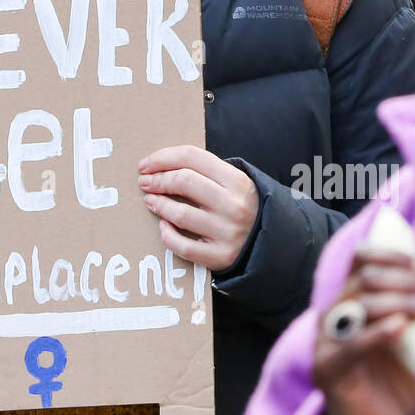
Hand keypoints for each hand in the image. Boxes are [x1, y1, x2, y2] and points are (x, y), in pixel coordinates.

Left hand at [138, 145, 258, 272]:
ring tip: (150, 201)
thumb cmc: (241, 206)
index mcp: (237, 180)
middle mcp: (234, 205)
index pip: (192, 157)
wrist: (270, 243)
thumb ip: (205, 171)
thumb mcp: (233, 183)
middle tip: (144, 182)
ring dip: (158, 205)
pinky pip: (184, 246)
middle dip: (157, 180)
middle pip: (184, 181)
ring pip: (180, 214)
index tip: (145, 164)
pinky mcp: (221, 257)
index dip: (163, 158)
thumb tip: (161, 165)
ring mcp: (228, 232)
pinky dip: (167, 235)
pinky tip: (163, 226)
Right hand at [313, 245, 414, 414]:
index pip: (358, 262)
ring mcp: (326, 342)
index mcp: (350, 303)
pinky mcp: (328, 369)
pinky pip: (352, 345)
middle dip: (405, 280)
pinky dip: (378, 333)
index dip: (389, 255)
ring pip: (359, 305)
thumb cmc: (395, 388)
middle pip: (363, 280)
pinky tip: (402, 327)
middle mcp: (333, 316)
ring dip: (403, 303)